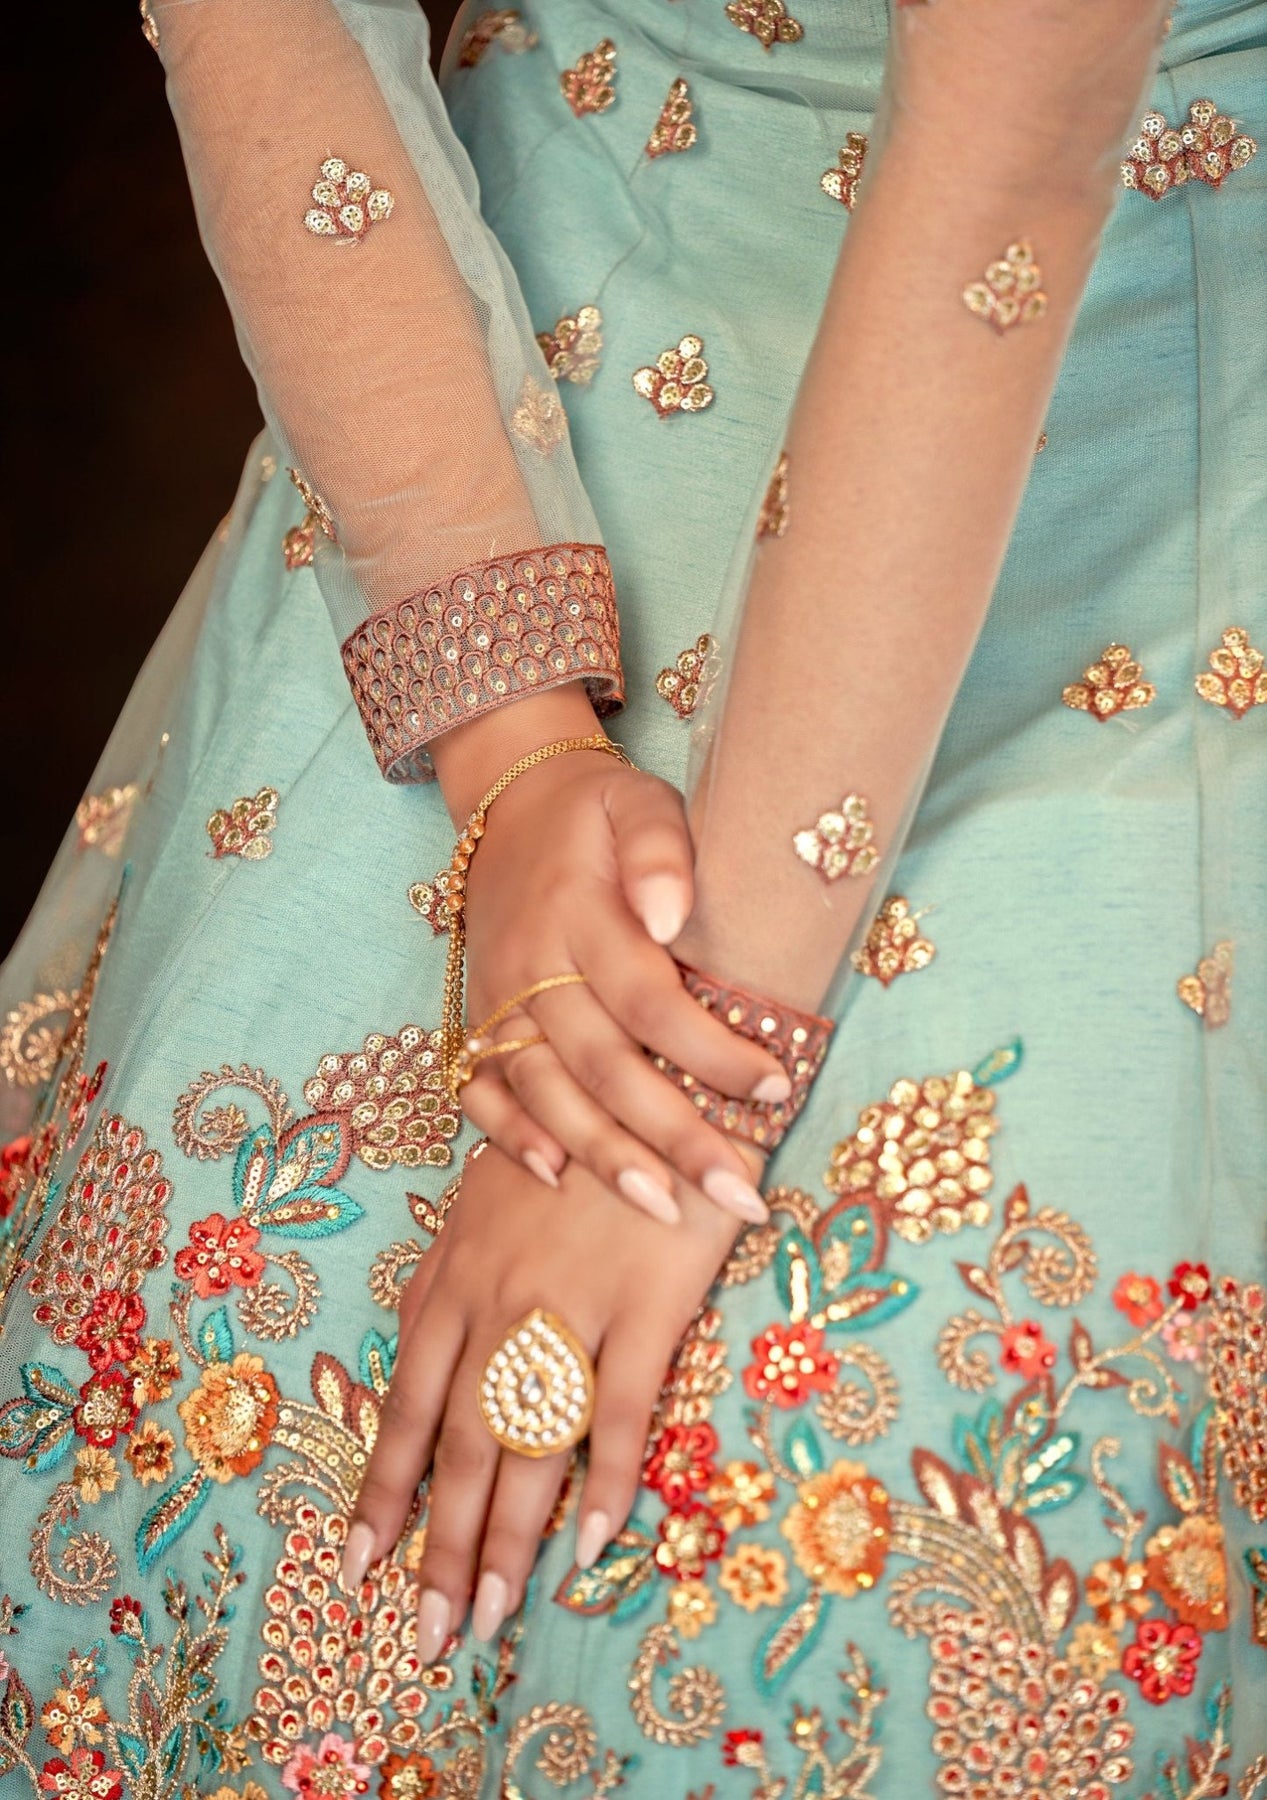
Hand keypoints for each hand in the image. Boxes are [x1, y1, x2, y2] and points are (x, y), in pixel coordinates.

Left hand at [341, 1141, 756, 1657]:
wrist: (658, 1074)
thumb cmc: (572, 1142)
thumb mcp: (483, 1203)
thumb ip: (449, 1276)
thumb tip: (416, 1347)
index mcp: (454, 1278)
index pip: (408, 1404)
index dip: (383, 1489)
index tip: (359, 1564)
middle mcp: (498, 1298)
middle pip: (460, 1443)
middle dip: (439, 1544)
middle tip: (427, 1633)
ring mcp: (569, 1300)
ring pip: (527, 1440)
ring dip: (509, 1536)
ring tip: (490, 1615)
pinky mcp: (644, 1298)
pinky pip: (619, 1406)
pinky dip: (608, 1477)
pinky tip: (594, 1541)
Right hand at [455, 744, 784, 1224]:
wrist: (509, 801)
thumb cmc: (597, 811)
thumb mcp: (636, 801)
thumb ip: (658, 849)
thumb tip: (671, 917)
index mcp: (577, 913)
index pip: (649, 999)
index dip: (710, 1050)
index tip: (775, 1088)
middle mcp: (531, 966)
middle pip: (603, 1066)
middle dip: (672, 1136)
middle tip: (737, 1194)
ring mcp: (497, 998)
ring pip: (546, 1092)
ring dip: (602, 1155)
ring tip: (663, 1209)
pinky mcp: (476, 1018)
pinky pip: (479, 1088)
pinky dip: (508, 1135)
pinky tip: (555, 1178)